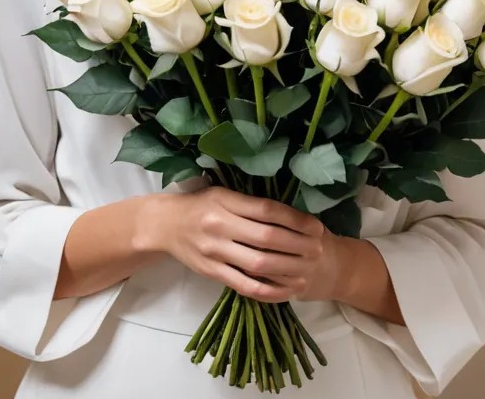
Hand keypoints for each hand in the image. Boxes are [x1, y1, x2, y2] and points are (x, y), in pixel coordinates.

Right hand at [144, 186, 341, 302]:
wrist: (166, 224)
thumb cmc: (201, 205)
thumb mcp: (224, 194)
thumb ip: (251, 203)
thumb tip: (289, 213)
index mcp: (227, 201)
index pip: (267, 210)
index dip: (295, 219)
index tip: (315, 225)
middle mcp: (221, 225)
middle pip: (266, 238)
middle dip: (297, 245)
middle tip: (318, 249)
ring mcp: (216, 251)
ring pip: (257, 263)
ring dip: (286, 269)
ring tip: (307, 271)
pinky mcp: (211, 272)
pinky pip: (243, 284)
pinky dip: (266, 290)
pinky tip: (283, 291)